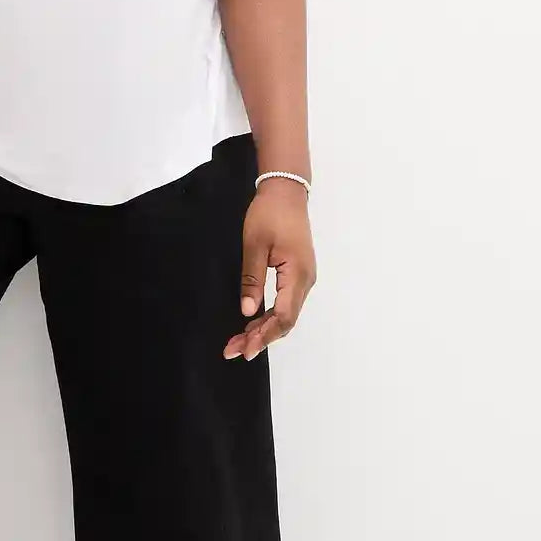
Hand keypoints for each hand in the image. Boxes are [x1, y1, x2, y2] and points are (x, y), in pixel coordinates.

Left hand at [223, 178, 315, 360]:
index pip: (283, 316)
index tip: (244, 348)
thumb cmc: (269, 214)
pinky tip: (253, 322)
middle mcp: (306, 280)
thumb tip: (247, 311)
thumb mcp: (255, 245)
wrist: (285, 191)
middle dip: (261, 337)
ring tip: (239, 340)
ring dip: (264, 328)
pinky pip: (285, 302)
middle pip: (286, 320)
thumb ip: (252, 279)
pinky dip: (269, 315)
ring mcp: (304, 277)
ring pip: (286, 313)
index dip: (264, 336)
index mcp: (298, 274)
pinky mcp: (298, 273)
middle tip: (234, 349)